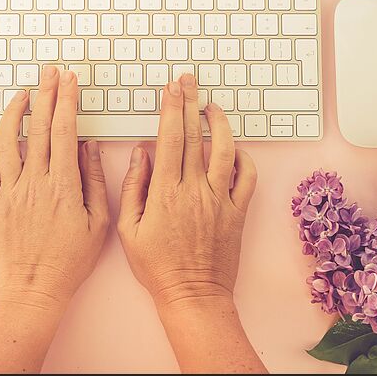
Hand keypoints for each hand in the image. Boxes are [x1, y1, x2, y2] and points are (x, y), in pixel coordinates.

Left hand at [0, 66, 109, 308]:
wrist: (32, 291)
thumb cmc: (69, 263)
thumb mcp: (98, 224)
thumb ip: (93, 182)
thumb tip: (89, 147)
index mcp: (63, 185)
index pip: (65, 130)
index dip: (67, 100)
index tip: (69, 80)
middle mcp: (34, 182)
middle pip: (39, 128)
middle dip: (46, 94)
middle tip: (50, 72)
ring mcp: (10, 191)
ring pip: (7, 141)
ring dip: (14, 113)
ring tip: (22, 95)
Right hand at [117, 74, 256, 306]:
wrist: (193, 295)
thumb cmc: (158, 267)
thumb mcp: (129, 229)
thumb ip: (134, 187)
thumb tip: (141, 154)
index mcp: (165, 193)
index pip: (169, 139)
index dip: (170, 109)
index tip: (171, 89)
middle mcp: (195, 191)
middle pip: (194, 137)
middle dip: (190, 103)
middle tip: (189, 81)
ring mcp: (220, 200)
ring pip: (224, 151)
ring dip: (219, 124)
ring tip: (212, 108)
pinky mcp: (238, 212)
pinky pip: (247, 178)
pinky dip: (243, 158)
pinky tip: (233, 149)